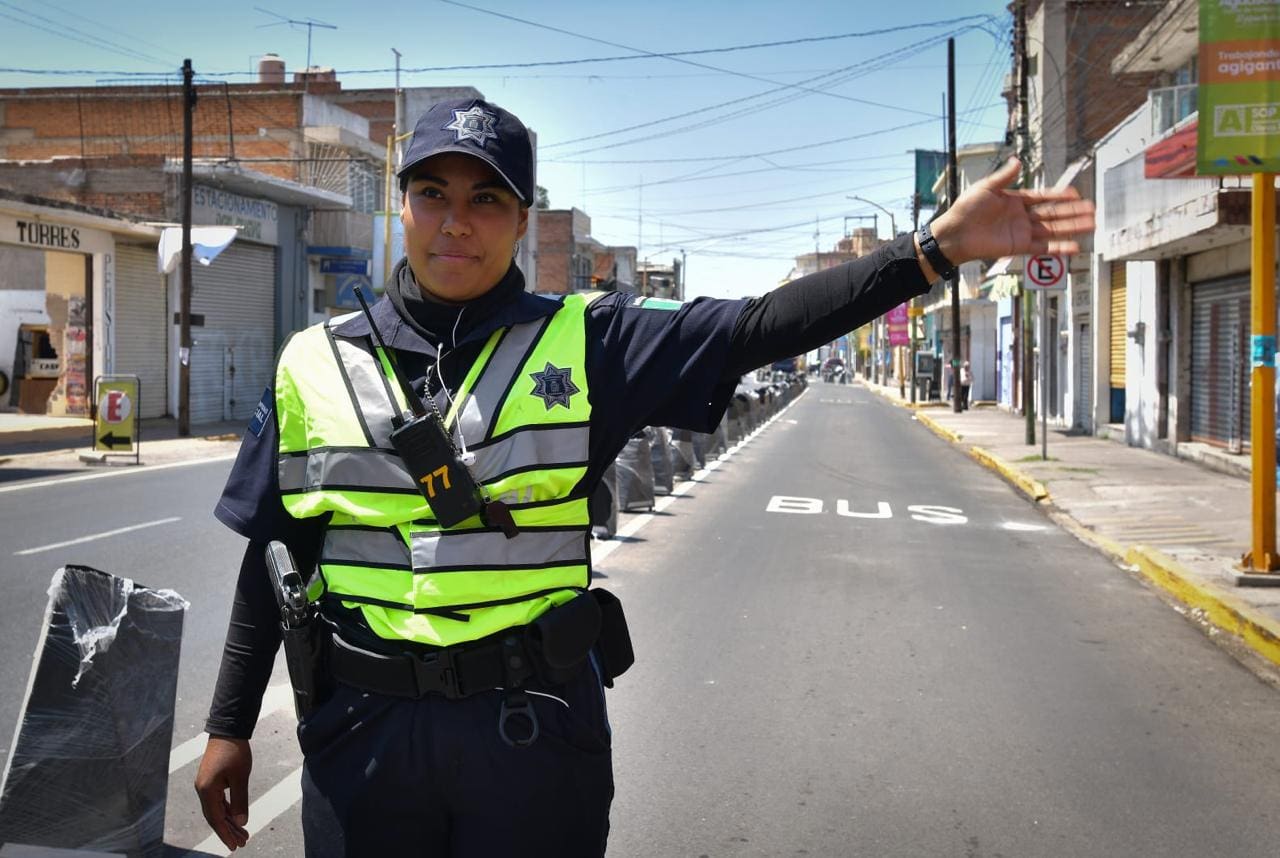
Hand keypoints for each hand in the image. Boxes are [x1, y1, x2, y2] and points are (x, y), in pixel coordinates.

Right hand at [194, 736, 252, 850]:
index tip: (234, 846)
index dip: (225, 833)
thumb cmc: (235, 751)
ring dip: (229, 821)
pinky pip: (218, 801)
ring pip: (217, 809)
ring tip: (242, 834)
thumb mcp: (240, 777)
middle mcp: (202, 790)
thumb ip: (240, 800)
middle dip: (228, 831)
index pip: (216, 819)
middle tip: (241, 843)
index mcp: (206, 790)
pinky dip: (227, 810)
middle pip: (215, 817)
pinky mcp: (211, 781)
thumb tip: (241, 822)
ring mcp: (205, 785)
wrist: (228, 730)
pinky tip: (236, 818)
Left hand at [930, 157, 1094, 265]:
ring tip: (1091, 225)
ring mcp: (1021, 232)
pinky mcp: (1018, 247)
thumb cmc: (965, 210)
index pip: (1043, 197)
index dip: (1060, 195)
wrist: (954, 234)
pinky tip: (1074, 247)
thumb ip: (1005, 176)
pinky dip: (1058, 248)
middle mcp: (1021, 216)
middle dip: (1073, 212)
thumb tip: (1018, 160)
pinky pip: (1043, 248)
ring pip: (1052, 229)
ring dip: (1071, 228)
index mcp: (1015, 200)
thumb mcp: (986, 188)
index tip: (1076, 194)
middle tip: (1092, 210)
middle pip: (1053, 213)